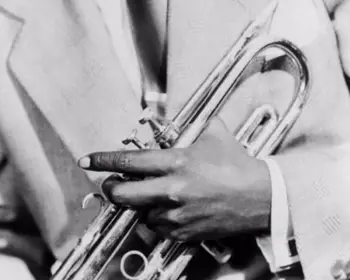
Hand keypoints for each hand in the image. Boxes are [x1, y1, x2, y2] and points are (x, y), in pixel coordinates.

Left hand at [78, 118, 270, 242]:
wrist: (261, 196)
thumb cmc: (237, 163)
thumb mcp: (214, 134)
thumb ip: (195, 126)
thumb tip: (186, 117)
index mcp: (175, 162)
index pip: (128, 162)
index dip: (103, 160)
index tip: (88, 160)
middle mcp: (171, 189)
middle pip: (123, 194)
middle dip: (111, 189)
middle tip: (110, 184)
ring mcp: (177, 213)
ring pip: (140, 212)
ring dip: (139, 204)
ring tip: (147, 194)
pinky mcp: (185, 232)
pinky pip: (159, 227)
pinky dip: (157, 218)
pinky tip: (166, 208)